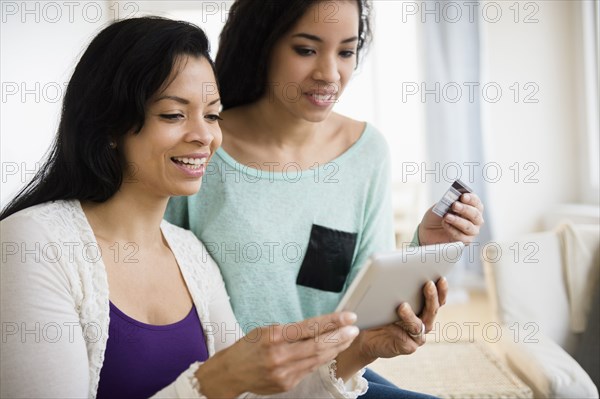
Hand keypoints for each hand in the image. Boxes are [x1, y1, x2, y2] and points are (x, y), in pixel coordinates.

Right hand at [196, 312, 358, 396]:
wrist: (230, 373)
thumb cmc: (248, 347)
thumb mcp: (265, 330)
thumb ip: (290, 331)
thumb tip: (317, 327)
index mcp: (273, 336)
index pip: (309, 327)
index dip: (332, 321)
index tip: (348, 316)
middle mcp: (279, 355)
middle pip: (317, 345)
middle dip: (339, 336)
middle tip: (354, 328)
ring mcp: (283, 372)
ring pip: (317, 359)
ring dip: (335, 348)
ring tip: (347, 338)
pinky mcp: (286, 384)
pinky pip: (309, 369)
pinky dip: (322, 359)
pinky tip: (331, 351)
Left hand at [334, 278, 447, 379]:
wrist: (367, 336)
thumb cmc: (378, 313)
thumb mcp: (387, 297)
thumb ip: (396, 285)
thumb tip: (395, 265)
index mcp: (423, 308)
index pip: (437, 298)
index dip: (442, 289)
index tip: (441, 276)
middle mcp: (424, 322)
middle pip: (433, 309)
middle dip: (432, 296)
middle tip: (428, 284)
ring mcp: (417, 336)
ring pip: (419, 324)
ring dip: (411, 315)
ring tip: (402, 305)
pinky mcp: (408, 347)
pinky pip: (407, 340)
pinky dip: (400, 333)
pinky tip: (394, 326)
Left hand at [419, 193, 484, 244]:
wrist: (429, 230)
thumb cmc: (438, 216)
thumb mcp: (440, 206)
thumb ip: (447, 202)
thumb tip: (452, 199)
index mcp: (472, 206)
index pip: (475, 201)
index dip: (471, 198)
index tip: (463, 196)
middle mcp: (475, 219)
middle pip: (475, 214)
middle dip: (464, 209)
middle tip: (454, 205)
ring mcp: (472, 230)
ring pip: (469, 226)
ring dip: (457, 220)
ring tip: (447, 216)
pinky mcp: (465, 241)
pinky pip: (461, 236)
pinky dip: (452, 230)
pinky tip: (445, 224)